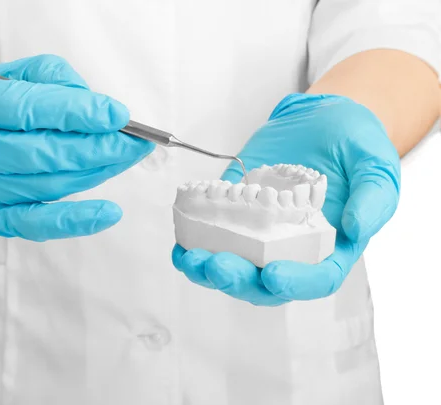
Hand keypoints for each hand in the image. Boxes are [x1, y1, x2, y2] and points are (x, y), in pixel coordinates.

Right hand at [0, 55, 153, 240]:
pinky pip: (29, 225)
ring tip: (123, 160)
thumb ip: (47, 81)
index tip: (116, 115)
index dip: (74, 113)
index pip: (21, 108)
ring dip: (91, 175)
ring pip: (38, 188)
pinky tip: (107, 212)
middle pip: (34, 154)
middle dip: (94, 149)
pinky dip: (72, 221)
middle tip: (133, 142)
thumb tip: (96, 109)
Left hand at [172, 93, 399, 304]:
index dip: (296, 284)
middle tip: (216, 266)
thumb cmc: (354, 144)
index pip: (315, 279)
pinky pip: (213, 236)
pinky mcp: (234, 213)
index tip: (274, 276)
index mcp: (329, 246)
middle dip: (237, 280)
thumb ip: (374, 198)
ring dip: (208, 269)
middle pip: (264, 282)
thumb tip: (356, 229)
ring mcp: (259, 233)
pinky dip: (195, 243)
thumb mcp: (376, 165)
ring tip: (190, 259)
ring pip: (234, 266)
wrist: (320, 119)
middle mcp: (290, 248)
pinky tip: (181, 242)